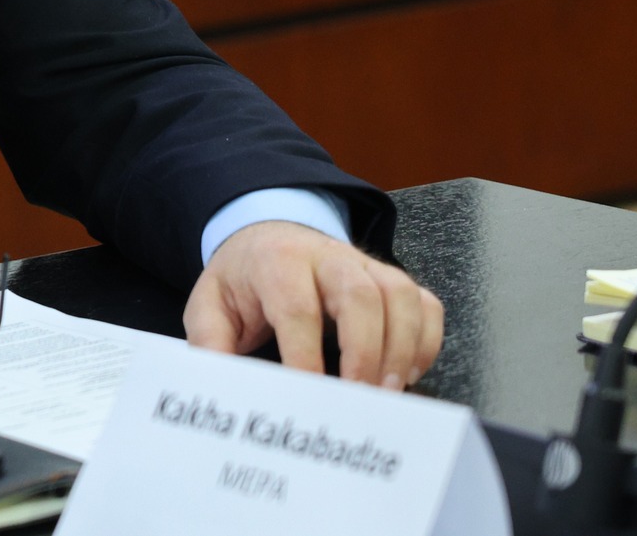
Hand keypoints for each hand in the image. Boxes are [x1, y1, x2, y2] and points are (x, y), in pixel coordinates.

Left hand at [183, 220, 444, 388]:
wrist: (265, 236)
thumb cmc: (242, 279)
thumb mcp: (211, 304)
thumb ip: (210, 343)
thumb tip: (219, 386)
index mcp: (276, 261)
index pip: (297, 308)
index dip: (306, 356)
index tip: (309, 396)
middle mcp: (326, 257)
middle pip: (360, 295)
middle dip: (364, 352)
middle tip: (359, 399)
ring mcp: (363, 264)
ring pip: (399, 295)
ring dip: (401, 347)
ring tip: (387, 393)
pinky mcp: (388, 277)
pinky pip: (423, 301)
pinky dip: (425, 339)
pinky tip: (408, 373)